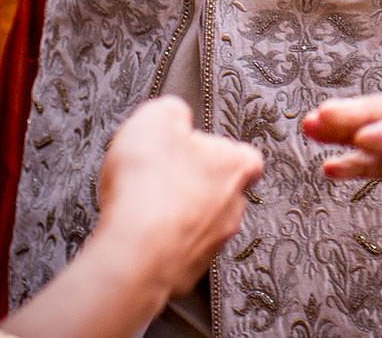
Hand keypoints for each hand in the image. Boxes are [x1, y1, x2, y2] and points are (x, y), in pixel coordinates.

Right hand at [91, 98, 262, 301]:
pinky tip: (139, 232)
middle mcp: (232, 208)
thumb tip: (176, 114)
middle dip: (195, 183)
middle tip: (164, 176)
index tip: (197, 147)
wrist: (135, 251)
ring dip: (178, 215)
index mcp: (235, 166)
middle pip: (222, 190)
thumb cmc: (150, 186)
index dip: (219, 150)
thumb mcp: (157, 118)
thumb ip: (174, 110)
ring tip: (146, 206)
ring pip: (201, 223)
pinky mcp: (187, 272)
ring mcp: (212, 244)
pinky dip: (162, 242)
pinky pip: (178, 251)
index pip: (246, 157)